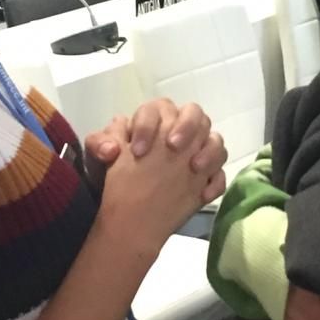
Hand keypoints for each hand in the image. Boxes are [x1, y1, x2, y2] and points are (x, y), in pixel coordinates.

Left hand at [98, 114, 225, 256]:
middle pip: (195, 114)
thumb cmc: (112, 173)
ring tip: (194, 168)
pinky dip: (215, 182)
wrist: (124, 209)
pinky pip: (220, 174)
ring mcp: (195, 153)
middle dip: (187, 127)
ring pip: (215, 140)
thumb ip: (99, 144)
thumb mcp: (99, 158)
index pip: (157, 109)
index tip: (137, 152)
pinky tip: (202, 195)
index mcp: (153, 120)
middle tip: (174, 147)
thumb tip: (112, 149)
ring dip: (209, 151)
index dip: (147, 126)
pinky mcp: (205, 178)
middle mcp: (178, 131)